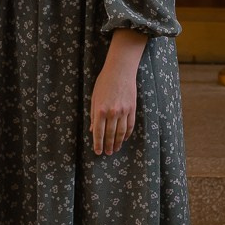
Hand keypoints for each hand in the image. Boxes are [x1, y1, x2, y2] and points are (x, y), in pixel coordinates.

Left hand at [90, 30, 146, 155]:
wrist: (120, 71)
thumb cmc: (104, 83)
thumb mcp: (94, 98)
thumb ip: (93, 115)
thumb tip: (93, 130)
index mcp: (100, 110)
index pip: (98, 132)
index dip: (98, 143)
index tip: (98, 151)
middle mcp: (112, 113)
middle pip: (110, 134)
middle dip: (108, 145)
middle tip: (107, 153)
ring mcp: (123, 111)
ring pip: (121, 132)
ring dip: (117, 143)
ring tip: (115, 149)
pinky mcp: (132, 109)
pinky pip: (130, 125)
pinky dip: (127, 134)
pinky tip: (123, 139)